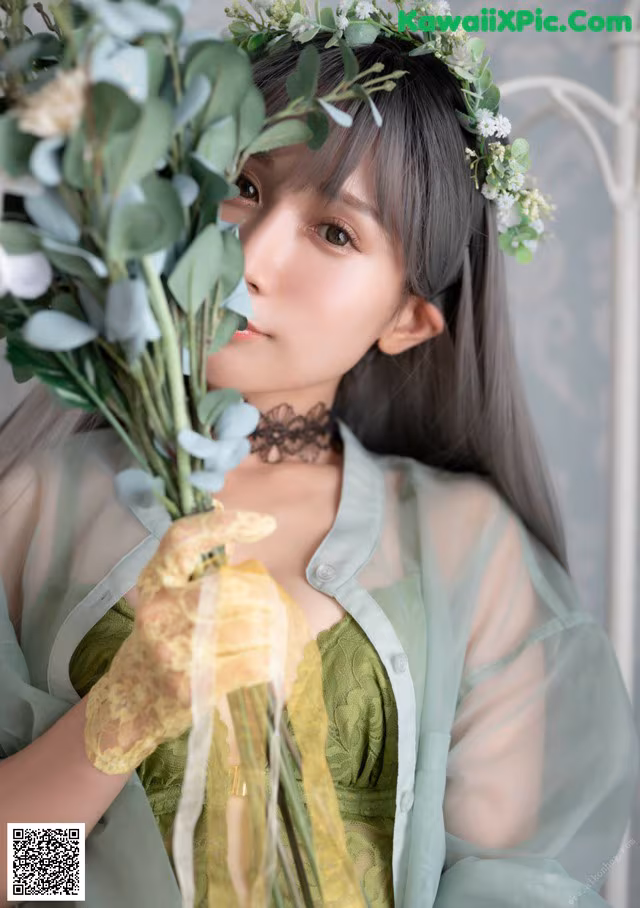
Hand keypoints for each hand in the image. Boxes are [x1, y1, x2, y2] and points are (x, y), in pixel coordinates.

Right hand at [83, 504, 309, 774]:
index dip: (223, 523)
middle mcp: (158, 613)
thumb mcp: (169, 595)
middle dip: (264, 594)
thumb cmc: (162, 639)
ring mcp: (173, 652)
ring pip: (249, 625)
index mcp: (153, 582)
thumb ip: (199, 564)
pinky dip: (271, 658)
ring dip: (274, 627)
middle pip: (230, 588)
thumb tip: (238, 520)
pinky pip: (252, 663)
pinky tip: (274, 657)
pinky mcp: (192, 687)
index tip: (266, 523)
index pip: (182, 538)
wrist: (131, 702)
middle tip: (276, 602)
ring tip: (278, 630)